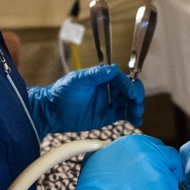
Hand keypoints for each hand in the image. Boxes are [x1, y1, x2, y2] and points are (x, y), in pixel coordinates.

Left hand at [29, 65, 143, 137]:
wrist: (52, 111)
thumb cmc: (62, 92)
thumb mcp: (77, 80)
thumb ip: (95, 75)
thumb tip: (112, 68)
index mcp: (102, 78)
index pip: (121, 79)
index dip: (128, 85)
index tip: (132, 93)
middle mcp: (109, 89)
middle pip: (129, 90)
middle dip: (136, 95)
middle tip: (137, 102)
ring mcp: (109, 103)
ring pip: (129, 103)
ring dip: (136, 107)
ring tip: (137, 113)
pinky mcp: (108, 116)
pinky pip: (124, 115)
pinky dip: (132, 117)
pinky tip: (136, 121)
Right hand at [56, 135, 183, 189]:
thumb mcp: (100, 158)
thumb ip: (120, 151)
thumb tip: (128, 155)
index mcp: (135, 143)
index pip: (160, 148)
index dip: (158, 159)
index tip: (156, 168)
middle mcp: (149, 155)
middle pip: (171, 162)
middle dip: (165, 172)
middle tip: (152, 186)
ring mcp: (158, 175)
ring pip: (171, 182)